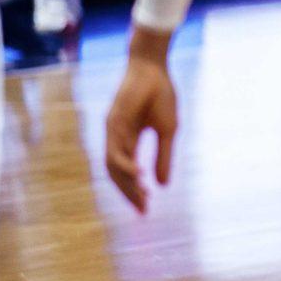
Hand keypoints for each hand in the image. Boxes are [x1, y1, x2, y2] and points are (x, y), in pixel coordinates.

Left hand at [105, 52, 179, 213]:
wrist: (154, 70)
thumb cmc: (162, 96)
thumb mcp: (168, 132)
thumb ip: (163, 157)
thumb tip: (163, 185)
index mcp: (129, 140)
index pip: (128, 172)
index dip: (136, 191)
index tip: (146, 208)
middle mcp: (116, 139)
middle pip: (117, 174)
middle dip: (130, 193)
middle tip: (143, 210)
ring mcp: (112, 131)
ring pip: (112, 166)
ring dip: (126, 184)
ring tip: (142, 197)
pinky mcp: (113, 123)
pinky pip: (115, 150)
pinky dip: (125, 165)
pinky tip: (138, 175)